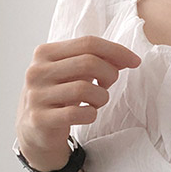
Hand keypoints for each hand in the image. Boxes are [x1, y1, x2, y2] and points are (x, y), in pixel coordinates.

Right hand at [15, 35, 140, 170]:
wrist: (35, 128)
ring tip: (96, 102)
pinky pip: (78, 113)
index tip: (135, 61)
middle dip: (110, 74)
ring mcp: (36, 95)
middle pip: (89, 63)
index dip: (116, 51)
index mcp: (45, 53)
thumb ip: (99, 61)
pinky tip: (87, 114)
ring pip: (85, 89)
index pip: (88, 43)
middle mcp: (37, 71)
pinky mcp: (40, 119)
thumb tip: (129, 59)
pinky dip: (91, 114)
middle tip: (108, 85)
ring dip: (101, 97)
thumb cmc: (61, 95)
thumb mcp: (76, 73)